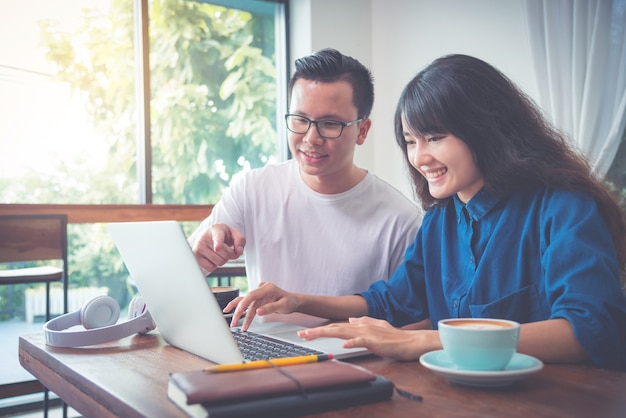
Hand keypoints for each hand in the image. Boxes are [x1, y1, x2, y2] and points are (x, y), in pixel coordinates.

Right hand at [189, 223, 245, 274]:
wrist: (207, 235)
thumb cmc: (222, 235)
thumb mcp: (234, 234)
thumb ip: (240, 240)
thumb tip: (239, 251)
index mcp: (216, 229)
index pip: (218, 237)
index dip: (218, 243)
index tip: (217, 248)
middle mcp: (204, 237)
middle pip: (225, 255)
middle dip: (231, 255)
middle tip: (227, 249)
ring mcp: (198, 248)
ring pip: (219, 263)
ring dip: (223, 260)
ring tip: (218, 252)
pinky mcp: (195, 257)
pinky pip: (211, 268)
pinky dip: (214, 265)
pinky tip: (211, 257)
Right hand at [224, 282, 297, 329]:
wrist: (292, 301)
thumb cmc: (289, 302)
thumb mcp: (283, 306)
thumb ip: (270, 308)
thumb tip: (258, 312)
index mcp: (268, 288)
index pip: (252, 295)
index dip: (244, 303)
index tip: (238, 312)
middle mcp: (261, 289)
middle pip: (247, 300)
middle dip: (239, 312)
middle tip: (234, 323)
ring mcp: (258, 294)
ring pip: (245, 303)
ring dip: (238, 312)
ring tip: (233, 323)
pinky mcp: (257, 299)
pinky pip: (247, 304)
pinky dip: (240, 309)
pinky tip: (230, 311)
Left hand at [298, 316, 441, 360]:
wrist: (411, 341)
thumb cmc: (394, 337)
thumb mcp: (377, 326)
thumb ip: (363, 321)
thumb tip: (350, 318)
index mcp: (360, 325)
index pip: (336, 326)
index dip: (320, 329)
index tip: (306, 333)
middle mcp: (361, 327)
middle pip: (334, 328)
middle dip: (316, 331)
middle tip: (301, 335)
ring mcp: (367, 333)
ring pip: (342, 332)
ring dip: (326, 333)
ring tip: (312, 336)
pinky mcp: (375, 341)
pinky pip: (361, 341)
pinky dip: (352, 342)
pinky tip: (343, 344)